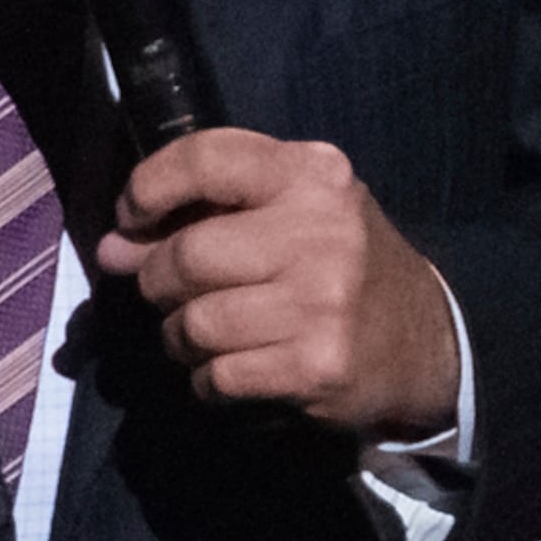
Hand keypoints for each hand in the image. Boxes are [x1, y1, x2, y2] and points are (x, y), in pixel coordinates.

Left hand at [98, 130, 462, 437]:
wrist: (428, 343)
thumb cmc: (344, 267)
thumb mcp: (294, 214)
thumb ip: (207, 215)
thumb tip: (112, 247)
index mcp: (312, 175)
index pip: (205, 159)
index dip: (149, 188)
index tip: (131, 219)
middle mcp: (320, 230)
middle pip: (188, 256)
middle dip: (158, 281)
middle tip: (169, 294)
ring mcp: (320, 302)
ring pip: (194, 324)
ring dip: (180, 338)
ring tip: (203, 336)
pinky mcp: (316, 366)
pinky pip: (217, 376)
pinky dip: (207, 381)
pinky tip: (232, 372)